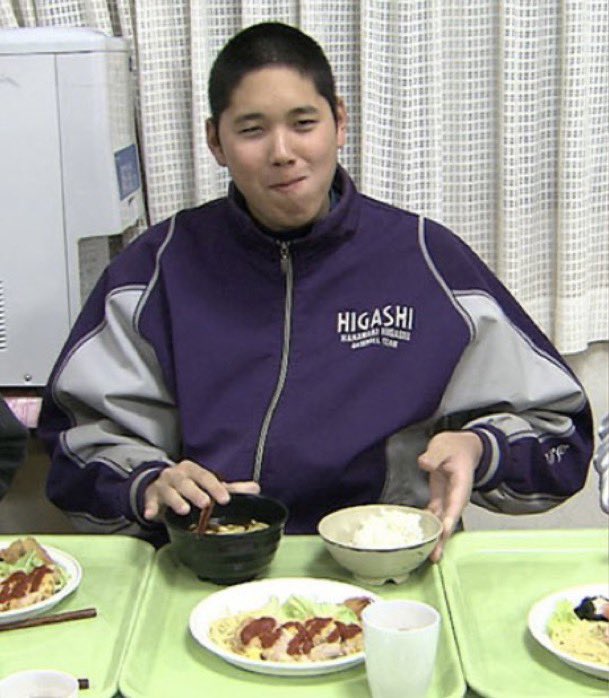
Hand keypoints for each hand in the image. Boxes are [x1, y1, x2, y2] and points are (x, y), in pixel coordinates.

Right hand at [143, 459, 259, 520]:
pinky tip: (151, 514)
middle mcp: (178, 474)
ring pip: (169, 490)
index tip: (225, 499)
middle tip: (205, 503)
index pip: (206, 477)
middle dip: (196, 492)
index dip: (216, 487)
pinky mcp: (151, 496)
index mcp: (194, 470)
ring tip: (183, 510)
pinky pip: (149, 501)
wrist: (158, 485)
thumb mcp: (208, 484)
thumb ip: (231, 488)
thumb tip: (256, 488)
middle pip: (187, 482)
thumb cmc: (188, 485)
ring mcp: (163, 484)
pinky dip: (150, 507)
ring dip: (176, 499)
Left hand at [417, 431, 482, 561]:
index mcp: (461, 483)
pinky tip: (418, 538)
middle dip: (442, 539)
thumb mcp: (443, 445)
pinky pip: (434, 516)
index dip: (450, 518)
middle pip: (450, 520)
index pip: (456, 504)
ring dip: (435, 539)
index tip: (444, 531)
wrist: (462, 448)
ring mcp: (448, 500)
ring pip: (442, 522)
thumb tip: (424, 463)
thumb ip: (434, 455)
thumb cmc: (454, 447)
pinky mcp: (440, 500)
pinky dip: (427, 527)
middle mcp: (456, 496)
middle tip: (434, 556)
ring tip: (427, 556)